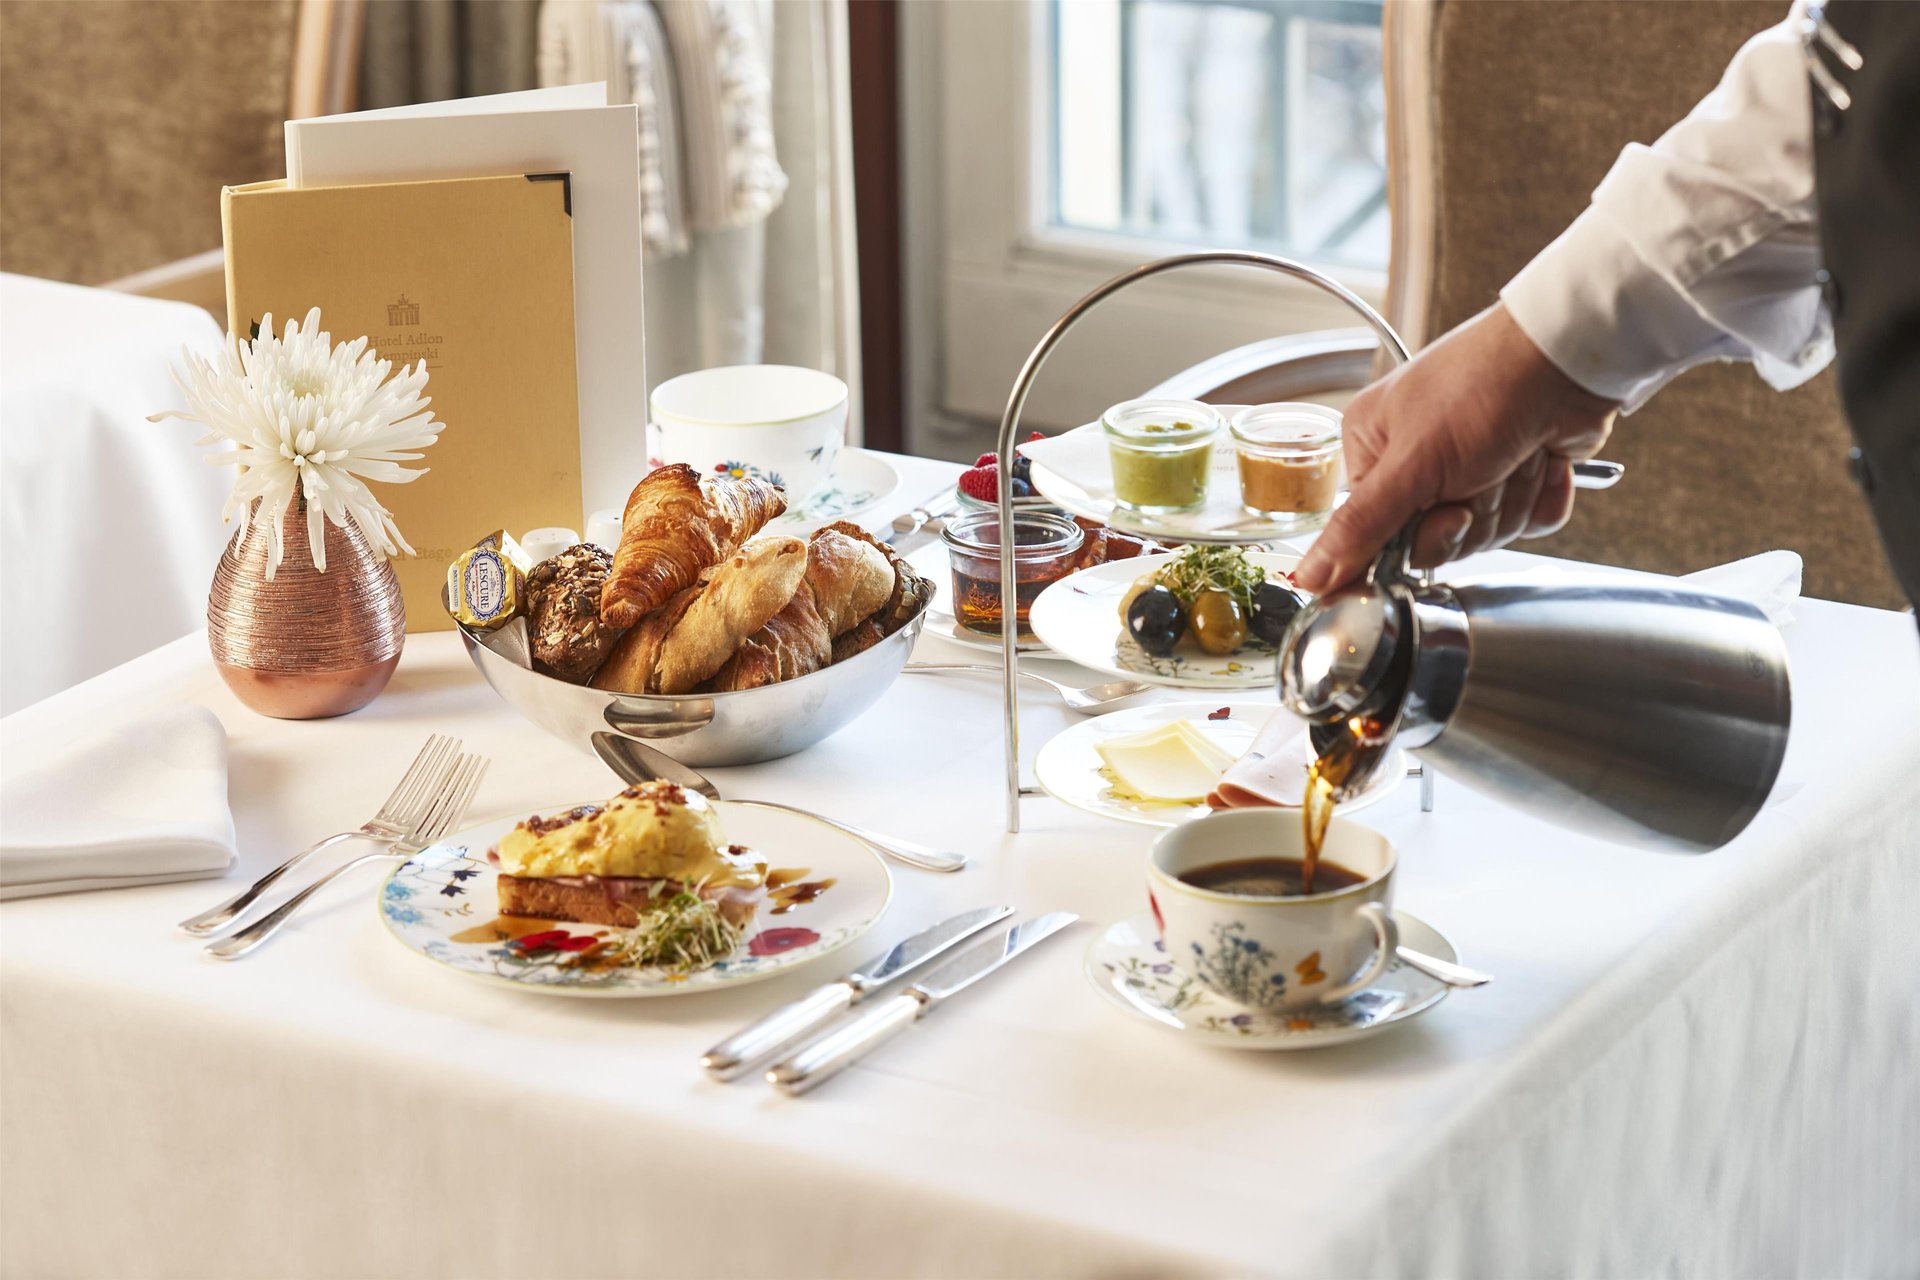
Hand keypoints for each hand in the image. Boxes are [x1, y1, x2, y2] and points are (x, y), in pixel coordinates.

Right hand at [1292, 304, 1620, 593]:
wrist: (1567, 355)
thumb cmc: (1484, 385)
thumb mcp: (1411, 464)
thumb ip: (1360, 528)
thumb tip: (1309, 577)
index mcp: (1374, 450)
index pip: (1375, 534)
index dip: (1411, 538)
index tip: (1436, 524)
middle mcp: (1417, 462)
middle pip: (1435, 541)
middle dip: (1471, 512)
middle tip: (1481, 470)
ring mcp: (1470, 471)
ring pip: (1486, 535)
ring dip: (1509, 497)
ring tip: (1513, 452)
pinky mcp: (1517, 477)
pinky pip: (1528, 524)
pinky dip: (1542, 497)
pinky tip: (1541, 457)